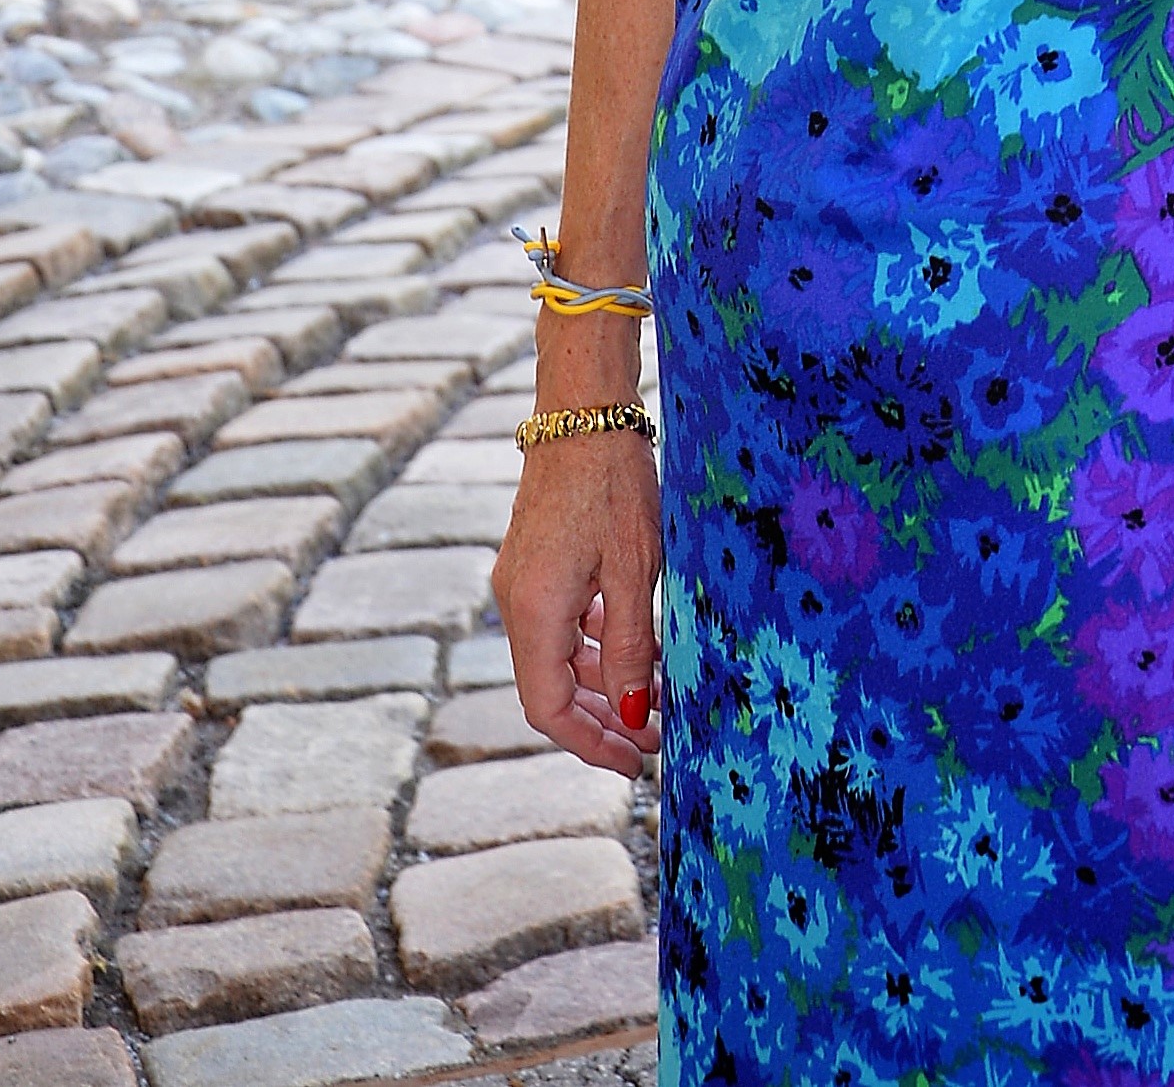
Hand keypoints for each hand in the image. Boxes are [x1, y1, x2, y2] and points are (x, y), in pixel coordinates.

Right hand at [491, 429, 663, 776]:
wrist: (584, 410)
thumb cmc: (612, 483)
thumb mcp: (635, 570)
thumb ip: (632, 647)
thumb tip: (635, 714)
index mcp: (534, 611)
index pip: (548, 708)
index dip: (590, 744)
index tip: (635, 762)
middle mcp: (517, 601)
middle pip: (551, 686)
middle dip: (602, 719)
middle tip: (653, 740)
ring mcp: (523, 579)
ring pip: (558, 655)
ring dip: (602, 682)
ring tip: (656, 697)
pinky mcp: (537, 560)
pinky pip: (561, 622)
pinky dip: (594, 643)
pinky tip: (634, 644)